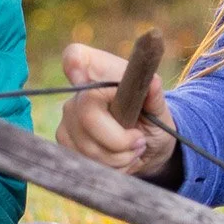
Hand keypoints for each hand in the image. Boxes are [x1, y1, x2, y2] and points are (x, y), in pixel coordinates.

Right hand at [55, 42, 175, 178]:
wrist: (147, 145)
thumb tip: (153, 82)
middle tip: (139, 140)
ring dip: (118, 157)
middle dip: (120, 140)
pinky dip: (108, 167)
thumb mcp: (160, 109)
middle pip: (88, 116)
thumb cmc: (152, 119)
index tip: (81, 75)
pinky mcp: (64, 140)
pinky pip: (84, 161)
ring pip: (87, 146)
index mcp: (103, 72)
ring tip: (132, 150)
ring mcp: (68, 116)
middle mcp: (79, 92)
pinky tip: (118, 158)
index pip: (76, 56)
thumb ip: (154, 96)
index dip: (74, 64)